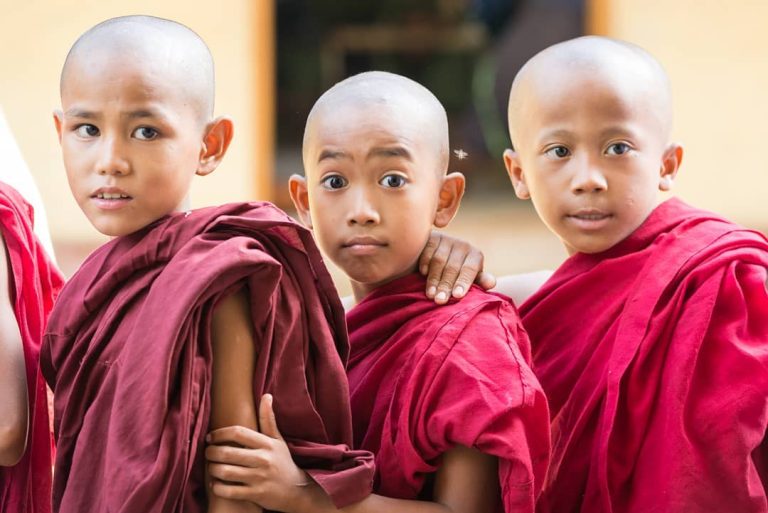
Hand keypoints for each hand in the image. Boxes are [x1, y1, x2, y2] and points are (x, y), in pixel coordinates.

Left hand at [206, 395, 310, 511]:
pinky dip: (217, 488)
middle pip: (228, 453)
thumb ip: (268, 419)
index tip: (210, 437)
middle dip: (211, 452)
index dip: (219, 433)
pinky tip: (215, 484)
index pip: (238, 432)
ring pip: (226, 472)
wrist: (296, 490)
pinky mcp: (256, 495)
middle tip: (207, 452)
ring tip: (211, 467)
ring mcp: (259, 478)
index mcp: (267, 443)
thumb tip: (266, 395)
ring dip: (212, 469)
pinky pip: (229, 492)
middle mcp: (263, 459)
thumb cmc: (282, 462)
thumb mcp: (278, 440)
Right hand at [419, 231, 495, 303]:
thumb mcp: (470, 279)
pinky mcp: (432, 237)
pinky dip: (425, 262)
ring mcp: (447, 239)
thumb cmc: (458, 275)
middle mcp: (463, 245)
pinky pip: (428, 250)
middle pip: (453, 267)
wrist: (438, 261)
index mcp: (475, 255)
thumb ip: (479, 282)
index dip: (463, 282)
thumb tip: (491, 283)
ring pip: (439, 260)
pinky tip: (423, 273)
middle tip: (440, 301)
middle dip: (446, 285)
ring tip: (430, 294)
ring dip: (434, 278)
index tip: (457, 295)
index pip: (470, 269)